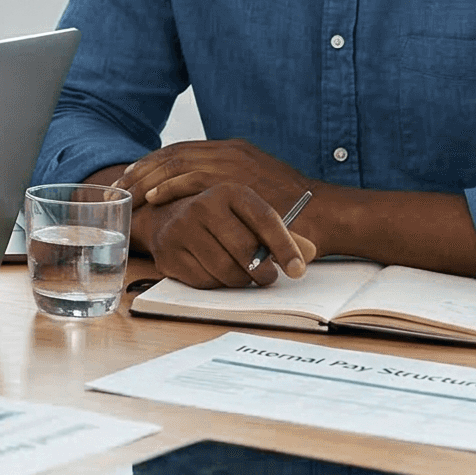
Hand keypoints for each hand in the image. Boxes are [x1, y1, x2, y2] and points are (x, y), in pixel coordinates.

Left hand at [119, 138, 313, 213]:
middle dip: (141, 170)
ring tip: (127, 193)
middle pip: (171, 154)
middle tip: (119, 186)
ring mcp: (232, 162)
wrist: (328, 214)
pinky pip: (191, 178)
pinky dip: (168, 186)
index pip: (181, 151)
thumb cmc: (296, 212)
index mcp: (233, 151)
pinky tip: (152, 198)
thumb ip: (231, 190)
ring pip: (175, 163)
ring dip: (147, 178)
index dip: (153, 164)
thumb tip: (205, 202)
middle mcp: (229, 151)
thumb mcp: (258, 191)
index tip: (132, 177)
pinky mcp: (235, 179)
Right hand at [137, 183, 319, 288]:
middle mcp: (203, 205)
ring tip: (242, 274)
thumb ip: (281, 234)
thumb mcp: (248, 217)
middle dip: (262, 271)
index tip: (298, 269)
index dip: (285, 247)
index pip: (265, 220)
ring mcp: (181, 228)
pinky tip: (215, 272)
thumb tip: (310, 252)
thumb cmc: (218, 220)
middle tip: (267, 276)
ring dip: (240, 280)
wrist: (166, 218)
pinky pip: (204, 281)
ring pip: (225, 270)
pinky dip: (216, 283)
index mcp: (229, 191)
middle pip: (245, 250)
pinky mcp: (167, 252)